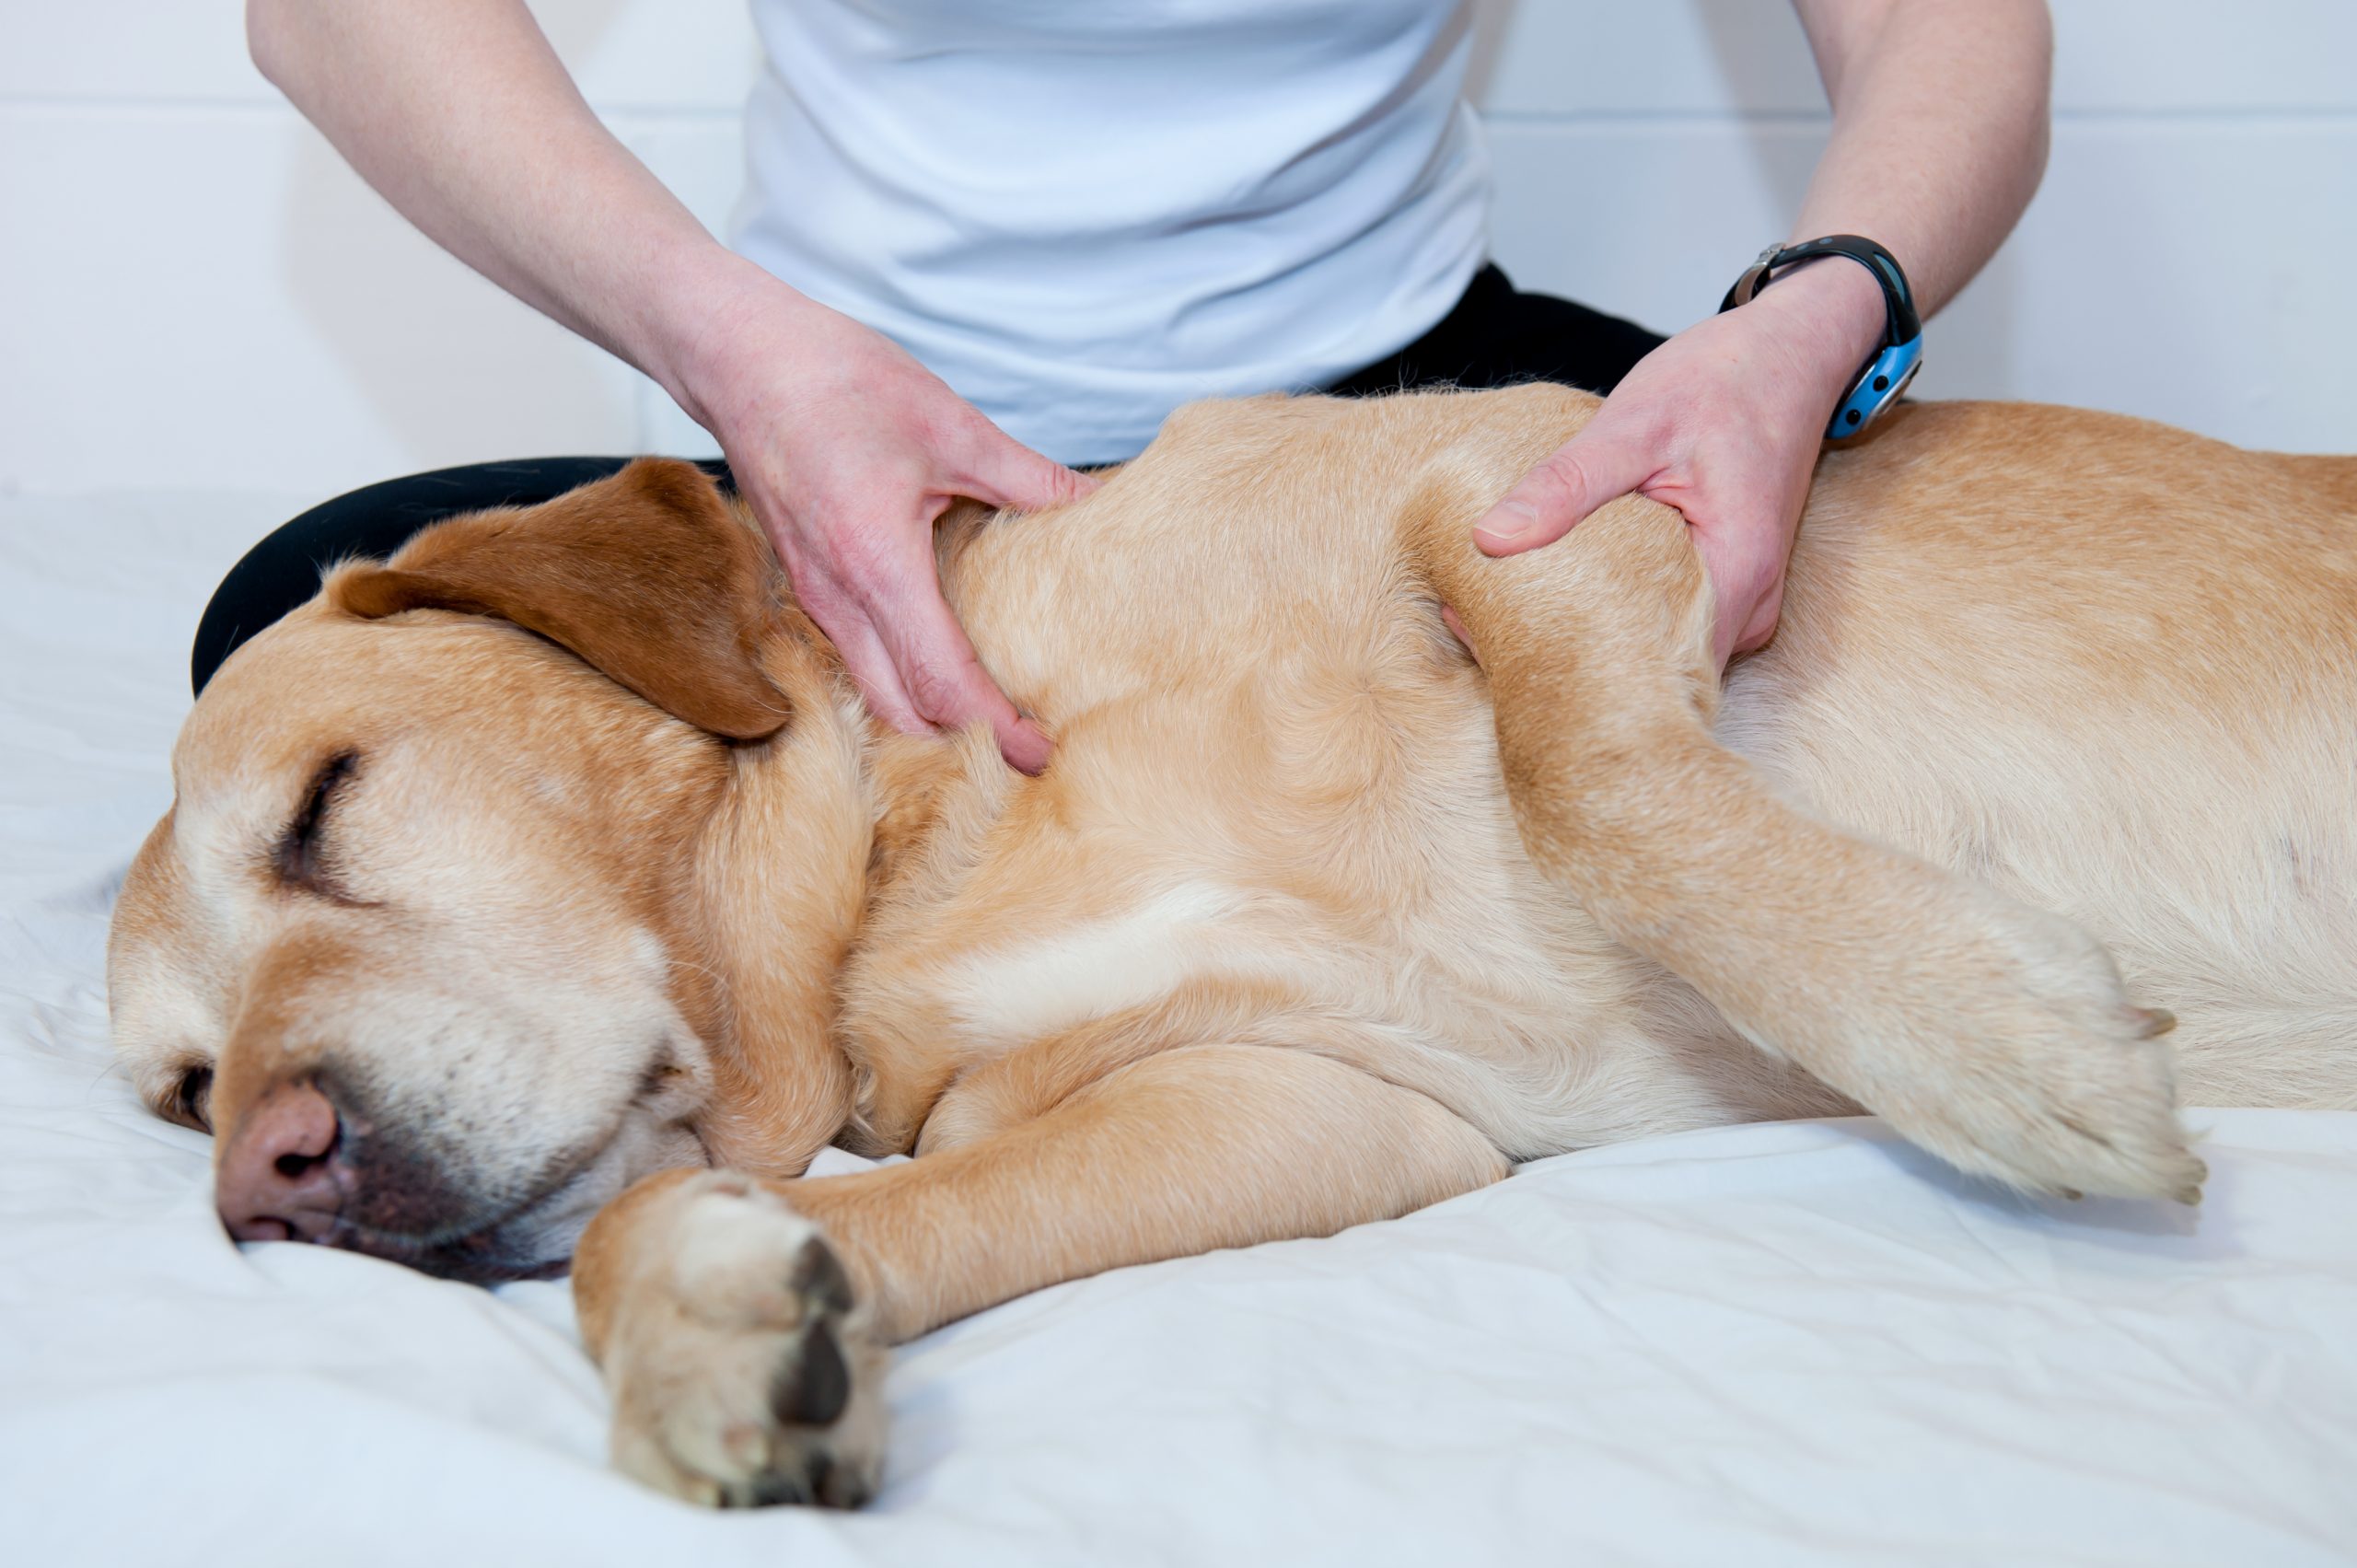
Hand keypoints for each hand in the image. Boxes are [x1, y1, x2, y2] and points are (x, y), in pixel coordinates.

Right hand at [674, 272, 1095, 772]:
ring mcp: (816, 599)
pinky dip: (902, 684)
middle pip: (905, 714)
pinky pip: (858, 660)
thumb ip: (1028, 476)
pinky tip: (945, 666)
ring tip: (995, 720)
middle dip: (967, 744)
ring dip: (933, 719)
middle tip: (1030, 750)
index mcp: (879, 566)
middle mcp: (839, 599)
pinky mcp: (809, 586)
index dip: (996, 731)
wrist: (738, 356)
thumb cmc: (834, 381)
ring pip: (875, 694)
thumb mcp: (950, 424)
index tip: (1040, 756)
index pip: (943, 684)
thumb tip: (1095, 503)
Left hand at [1470, 258, 1885, 668]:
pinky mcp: (1726, 585)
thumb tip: (1490, 539)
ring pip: (1657, 646)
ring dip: (1592, 632)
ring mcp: (1741, 600)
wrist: (1792, 352)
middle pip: (1651, 667)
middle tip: (1483, 630)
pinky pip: (1665, 616)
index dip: (1574, 664)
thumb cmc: (1726, 380)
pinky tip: (1562, 588)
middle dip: (1571, 655)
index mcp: (1737, 573)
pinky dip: (1615, 606)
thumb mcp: (1634, 423)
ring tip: (1510, 613)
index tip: (1500, 647)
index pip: (1651, 666)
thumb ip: (1566, 484)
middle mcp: (1748, 605)